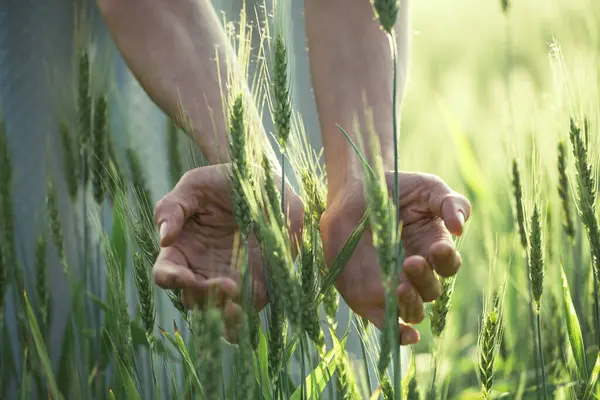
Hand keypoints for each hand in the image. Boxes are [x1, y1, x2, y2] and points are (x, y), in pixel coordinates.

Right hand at [151, 163, 303, 339]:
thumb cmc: (221, 181)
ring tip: (236, 307)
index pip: (166, 275)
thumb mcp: (194, 185)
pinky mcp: (257, 283)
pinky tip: (252, 305)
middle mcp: (202, 271)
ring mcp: (229, 279)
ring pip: (220, 314)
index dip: (172, 280)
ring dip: (226, 318)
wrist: (260, 180)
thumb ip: (172, 207)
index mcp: (180, 250)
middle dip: (207, 297)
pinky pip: (250, 308)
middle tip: (226, 285)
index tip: (186, 276)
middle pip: (194, 299)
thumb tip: (164, 238)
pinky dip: (247, 316)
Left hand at [320, 172, 470, 343]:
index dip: (446, 260)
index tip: (438, 248)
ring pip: (412, 310)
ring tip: (402, 288)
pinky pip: (386, 322)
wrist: (355, 190)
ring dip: (412, 305)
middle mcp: (415, 272)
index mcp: (433, 249)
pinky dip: (398, 333)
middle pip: (431, 290)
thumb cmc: (395, 187)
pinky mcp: (367, 296)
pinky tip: (406, 334)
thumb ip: (449, 202)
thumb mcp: (427, 188)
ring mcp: (391, 286)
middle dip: (424, 279)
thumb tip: (460, 227)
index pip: (448, 265)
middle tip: (411, 261)